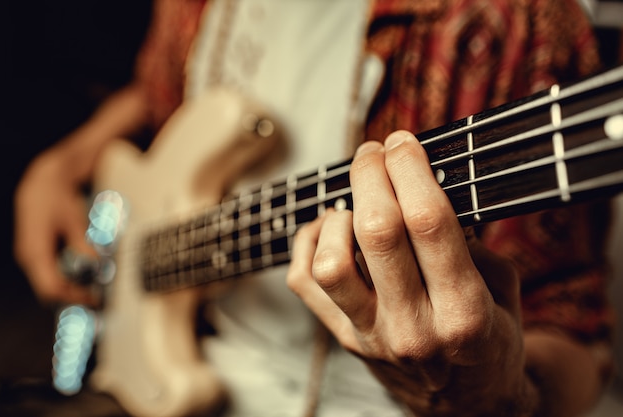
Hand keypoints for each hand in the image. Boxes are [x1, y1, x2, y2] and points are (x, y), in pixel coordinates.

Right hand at [14, 147, 98, 305]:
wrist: (42, 182)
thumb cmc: (57, 198)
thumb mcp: (74, 220)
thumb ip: (83, 244)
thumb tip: (97, 264)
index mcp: (35, 251)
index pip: (51, 287)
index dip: (72, 297)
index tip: (93, 299)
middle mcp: (29, 256)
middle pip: (48, 289)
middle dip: (72, 297)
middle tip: (96, 300)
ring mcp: (30, 255)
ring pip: (47, 282)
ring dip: (69, 289)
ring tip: (92, 292)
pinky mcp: (36, 251)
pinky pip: (48, 273)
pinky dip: (64, 279)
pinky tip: (81, 279)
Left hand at [287, 131, 535, 415]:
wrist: (465, 403)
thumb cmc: (487, 337)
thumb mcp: (502, 288)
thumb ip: (468, 241)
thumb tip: (421, 186)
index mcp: (464, 313)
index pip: (428, 222)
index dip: (410, 168)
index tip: (402, 141)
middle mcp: (413, 328)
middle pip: (376, 231)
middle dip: (371, 174)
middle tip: (375, 152)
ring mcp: (371, 336)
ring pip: (329, 262)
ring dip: (338, 215)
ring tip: (355, 201)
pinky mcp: (343, 338)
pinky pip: (303, 281)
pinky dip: (309, 241)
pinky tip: (330, 226)